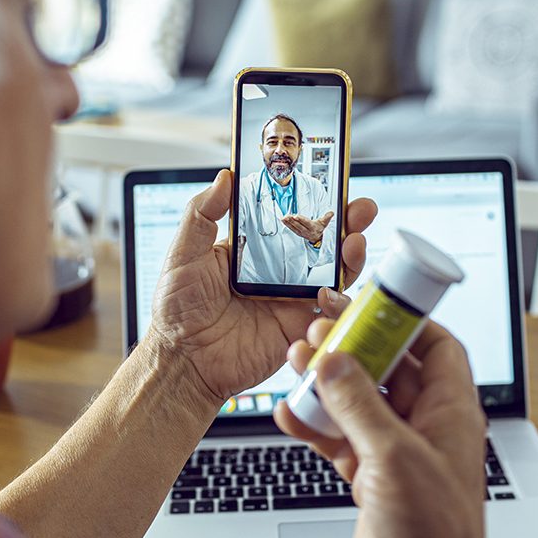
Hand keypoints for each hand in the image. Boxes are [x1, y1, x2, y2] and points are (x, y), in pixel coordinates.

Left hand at [146, 170, 375, 405]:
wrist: (183, 361)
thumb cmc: (177, 310)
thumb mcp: (184, 253)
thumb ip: (202, 213)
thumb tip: (224, 176)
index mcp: (255, 249)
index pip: (291, 217)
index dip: (314, 200)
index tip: (331, 182)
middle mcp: (279, 271)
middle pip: (322, 241)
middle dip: (347, 222)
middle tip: (360, 208)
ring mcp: (292, 299)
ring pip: (335, 273)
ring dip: (352, 255)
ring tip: (354, 240)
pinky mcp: (299, 327)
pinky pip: (330, 312)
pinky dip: (340, 299)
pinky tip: (332, 289)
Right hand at [274, 310, 486, 537]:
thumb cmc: (434, 537)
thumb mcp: (395, 460)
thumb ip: (361, 406)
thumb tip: (334, 361)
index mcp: (451, 415)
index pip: (436, 348)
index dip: (405, 320)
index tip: (367, 303)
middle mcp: (426, 430)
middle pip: (389, 370)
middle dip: (351, 347)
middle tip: (317, 326)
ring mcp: (397, 455)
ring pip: (358, 403)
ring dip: (325, 383)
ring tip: (296, 361)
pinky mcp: (371, 480)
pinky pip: (340, 439)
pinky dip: (313, 425)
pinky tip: (290, 414)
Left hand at [281, 211, 333, 243]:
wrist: (318, 238)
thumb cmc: (320, 229)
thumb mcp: (325, 223)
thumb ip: (327, 217)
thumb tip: (331, 212)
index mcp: (313, 228)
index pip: (306, 223)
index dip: (301, 219)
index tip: (296, 216)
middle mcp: (306, 231)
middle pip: (299, 225)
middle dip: (292, 221)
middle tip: (287, 216)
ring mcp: (301, 232)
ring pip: (294, 227)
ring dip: (288, 222)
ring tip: (284, 217)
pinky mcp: (297, 233)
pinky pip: (291, 229)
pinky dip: (287, 224)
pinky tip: (283, 220)